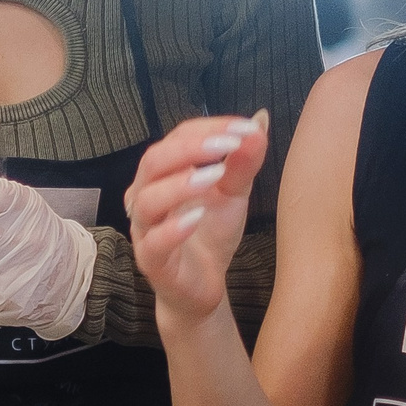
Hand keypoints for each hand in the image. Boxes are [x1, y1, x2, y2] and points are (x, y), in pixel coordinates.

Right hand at [125, 111, 268, 324]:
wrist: (203, 286)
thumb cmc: (210, 233)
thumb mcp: (234, 194)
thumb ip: (243, 161)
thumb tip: (260, 119)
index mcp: (164, 172)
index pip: (178, 137)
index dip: (210, 128)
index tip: (245, 128)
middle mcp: (146, 194)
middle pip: (154, 161)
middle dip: (191, 148)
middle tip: (228, 144)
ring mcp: (145, 228)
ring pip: (148, 199)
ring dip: (180, 184)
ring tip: (213, 177)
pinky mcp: (151, 261)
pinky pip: (154, 242)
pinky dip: (173, 228)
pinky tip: (197, 218)